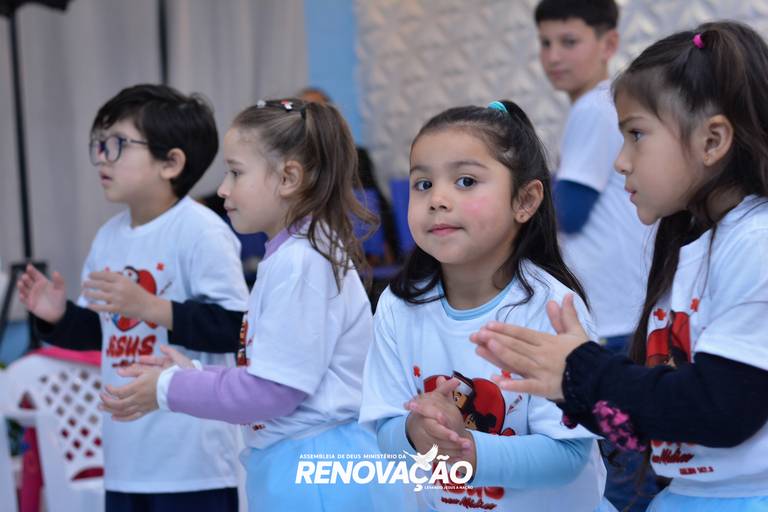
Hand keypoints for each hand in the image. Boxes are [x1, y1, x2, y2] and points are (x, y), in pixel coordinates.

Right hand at [16, 264, 66, 322]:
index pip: (35, 275)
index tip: (29, 266)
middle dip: (26, 278)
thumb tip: (56, 272)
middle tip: (25, 276)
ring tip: (20, 283)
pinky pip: (24, 300)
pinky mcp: (29, 303)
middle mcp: (35, 287)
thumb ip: (59, 281)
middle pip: (28, 281)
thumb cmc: (59, 299)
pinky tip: (22, 295)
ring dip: (21, 286)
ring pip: (24, 289)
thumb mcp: (61, 289)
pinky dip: (22, 297)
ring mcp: (31, 295)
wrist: (57, 312)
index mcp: (42, 282)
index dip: (32, 270)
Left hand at [83, 270, 156, 319]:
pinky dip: (93, 306)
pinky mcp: (117, 308)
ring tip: (84, 293)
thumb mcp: (130, 283)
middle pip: (100, 284)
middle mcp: (119, 288)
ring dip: (89, 294)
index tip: (89, 275)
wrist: (148, 306)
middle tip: (84, 283)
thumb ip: (118, 281)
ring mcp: (117, 298)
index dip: (95, 274)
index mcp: (122, 280)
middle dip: (89, 283)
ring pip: (98, 295)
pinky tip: (89, 305)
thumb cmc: (138, 294)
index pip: (105, 275)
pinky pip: (102, 307)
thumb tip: (103, 278)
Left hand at [100, 364, 162, 421]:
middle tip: (100, 397)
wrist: (174, 388)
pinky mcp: (145, 411)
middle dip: (106, 401)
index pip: (118, 392)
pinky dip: (122, 418)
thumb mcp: (146, 370)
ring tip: (101, 407)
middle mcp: (138, 398)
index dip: (110, 390)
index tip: (107, 386)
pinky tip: (114, 417)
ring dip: (110, 410)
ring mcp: (141, 406)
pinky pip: (132, 417)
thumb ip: (132, 371)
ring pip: (123, 411)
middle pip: (118, 404)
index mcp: (138, 387)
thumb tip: (117, 371)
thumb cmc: (161, 376)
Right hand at [405, 377, 474, 464]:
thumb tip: (455, 379)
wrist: (417, 427)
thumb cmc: (429, 410)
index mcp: (422, 417)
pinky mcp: (426, 453)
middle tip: (466, 442)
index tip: (448, 423)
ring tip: (469, 448)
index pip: (430, 422)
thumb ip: (444, 389)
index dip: (439, 423)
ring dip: (455, 450)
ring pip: (439, 449)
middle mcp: (421, 430)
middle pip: (436, 436)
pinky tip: (463, 457)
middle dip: (450, 439)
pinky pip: (439, 458)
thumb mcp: (435, 398)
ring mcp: (423, 443)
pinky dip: (451, 458)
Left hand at [469, 294, 588, 399]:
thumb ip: (566, 316)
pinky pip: (527, 386)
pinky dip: (513, 384)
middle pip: (515, 346)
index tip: (488, 325)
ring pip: (517, 362)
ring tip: (481, 349)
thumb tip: (564, 297)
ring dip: (499, 355)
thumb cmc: (584, 355)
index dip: (505, 329)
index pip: (522, 333)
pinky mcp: (544, 388)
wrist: (599, 378)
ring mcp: (542, 372)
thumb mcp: (576, 332)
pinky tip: (497, 381)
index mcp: (547, 341)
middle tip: (476, 335)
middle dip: (494, 339)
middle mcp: (541, 355)